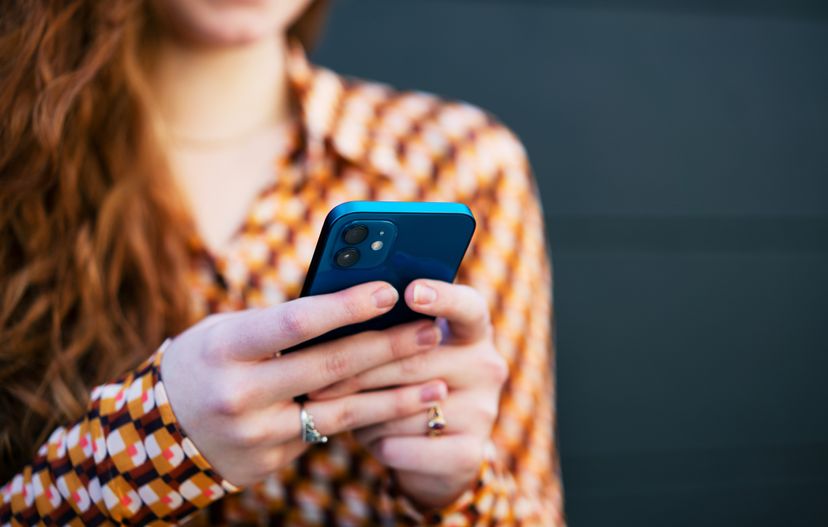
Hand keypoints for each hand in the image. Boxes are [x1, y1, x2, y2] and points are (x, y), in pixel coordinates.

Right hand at [160, 281, 446, 486]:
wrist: (155, 437)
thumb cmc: (202, 363)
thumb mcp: (225, 332)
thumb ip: (279, 323)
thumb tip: (349, 303)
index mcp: (225, 348)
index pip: (296, 323)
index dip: (347, 306)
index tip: (390, 290)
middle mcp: (239, 394)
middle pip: (329, 367)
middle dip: (387, 347)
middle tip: (430, 330)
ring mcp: (256, 434)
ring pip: (341, 411)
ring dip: (395, 397)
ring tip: (438, 383)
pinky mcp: (269, 461)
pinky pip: (326, 434)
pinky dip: (367, 419)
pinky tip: (401, 408)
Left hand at [309, 279, 507, 508]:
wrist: (434, 456)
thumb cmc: (404, 385)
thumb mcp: (404, 353)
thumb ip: (387, 330)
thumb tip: (334, 313)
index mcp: (473, 331)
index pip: (467, 306)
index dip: (441, 297)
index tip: (410, 291)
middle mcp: (486, 367)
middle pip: (416, 361)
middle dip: (359, 371)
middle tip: (315, 377)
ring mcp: (483, 411)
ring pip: (404, 408)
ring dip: (365, 412)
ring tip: (341, 411)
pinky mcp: (470, 453)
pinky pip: (407, 446)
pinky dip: (379, 443)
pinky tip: (369, 438)